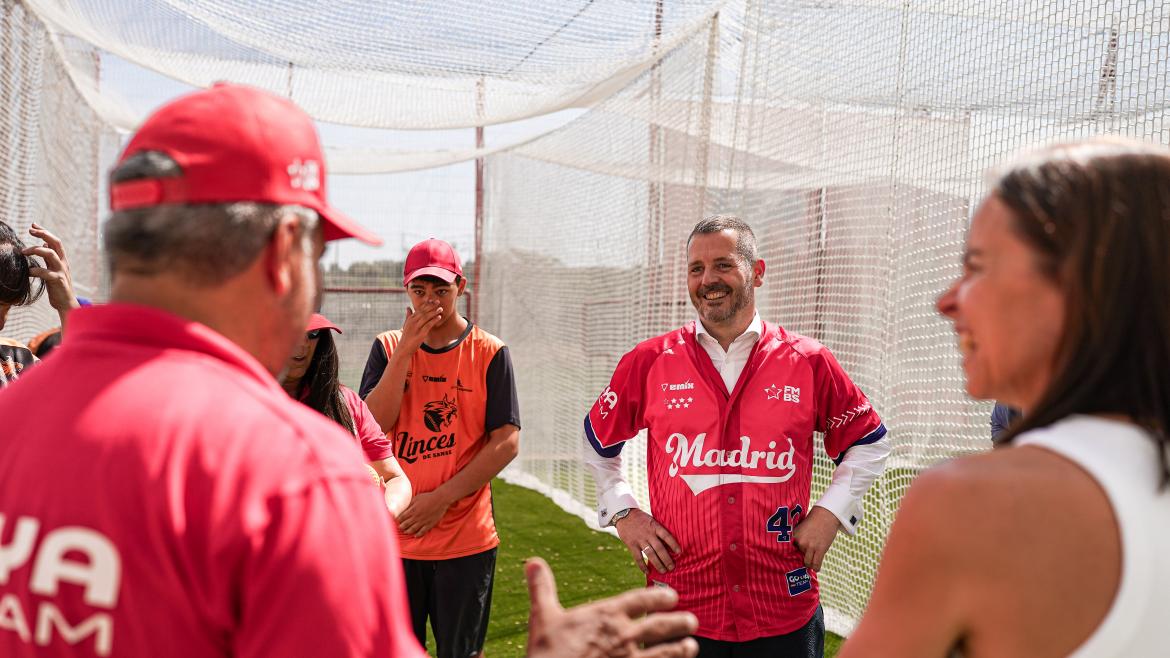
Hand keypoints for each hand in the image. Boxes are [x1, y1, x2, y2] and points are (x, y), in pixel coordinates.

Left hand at [22, 224, 79, 317]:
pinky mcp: (57, 280)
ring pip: (50, 254)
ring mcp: (61, 271)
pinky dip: (34, 270)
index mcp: (62, 260)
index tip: (33, 225)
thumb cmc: (58, 287)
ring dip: (35, 250)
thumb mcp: (54, 269)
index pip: (54, 241)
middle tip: (30, 230)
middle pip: (56, 243)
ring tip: (23, 252)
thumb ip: (49, 258)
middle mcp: (63, 263)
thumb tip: (44, 245)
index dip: (44, 231)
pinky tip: (27, 272)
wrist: (66, 303)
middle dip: (43, 234)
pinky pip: (44, 272)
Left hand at [396, 490, 451, 537]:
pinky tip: (415, 535)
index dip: (398, 520)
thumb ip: (409, 504)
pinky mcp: (429, 524)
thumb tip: (403, 508)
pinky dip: (418, 535)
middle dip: (401, 526)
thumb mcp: (416, 498)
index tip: (397, 520)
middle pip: (405, 525)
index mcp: (412, 510)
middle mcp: (416, 517)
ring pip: (412, 530)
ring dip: (407, 531)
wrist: (440, 500)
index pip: (401, 517)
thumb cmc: (428, 497)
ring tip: (405, 531)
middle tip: (400, 527)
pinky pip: (422, 532)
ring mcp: (423, 522)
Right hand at [398, 302, 442, 352]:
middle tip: (438, 301)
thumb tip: (408, 307)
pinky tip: (439, 317)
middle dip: (431, 306)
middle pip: (423, 312)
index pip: (419, 309)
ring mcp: (416, 328)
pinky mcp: (420, 334)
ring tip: (440, 308)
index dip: (426, 304)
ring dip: (434, 312)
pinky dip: (434, 320)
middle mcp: (412, 322)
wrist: (404, 348)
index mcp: (410, 319)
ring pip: (426, 317)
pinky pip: (428, 325)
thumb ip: (408, 316)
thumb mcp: (406, 325)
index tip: (432, 300)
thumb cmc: (406, 337)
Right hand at [525, 557, 698, 657]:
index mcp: (605, 615)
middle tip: (692, 621)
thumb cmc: (547, 651)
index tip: (671, 595)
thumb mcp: (542, 616)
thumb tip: (532, 562)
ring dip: (680, 648)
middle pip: (660, 626)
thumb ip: (542, 587)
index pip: (640, 599)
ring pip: (664, 652)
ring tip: (692, 645)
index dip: (659, 595)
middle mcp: (622, 635)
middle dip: (679, 622)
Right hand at [615, 509, 680, 574]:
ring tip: (663, 571)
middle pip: (659, 548)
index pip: (666, 536)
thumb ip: (658, 531)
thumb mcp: (652, 520)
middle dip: (667, 559)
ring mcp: (639, 540)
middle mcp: (648, 533)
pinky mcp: (631, 544)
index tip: (679, 552)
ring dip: (657, 564)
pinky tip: (647, 572)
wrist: (624, 514)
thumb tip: (669, 544)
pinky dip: (643, 566)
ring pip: (650, 554)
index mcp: (655, 526)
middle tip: (672, 567)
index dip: (673, 544)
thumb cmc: (641, 519)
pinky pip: (638, 557)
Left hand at [791, 506, 840, 571]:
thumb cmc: (812, 522)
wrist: (826, 515)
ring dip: (810, 565)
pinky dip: (816, 568)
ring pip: (808, 563)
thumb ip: (796, 539)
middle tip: (804, 560)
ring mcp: (810, 546)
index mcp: (794, 536)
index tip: (791, 560)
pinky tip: (816, 568)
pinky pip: (816, 564)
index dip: (791, 556)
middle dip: (802, 559)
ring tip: (811, 564)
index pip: (788, 552)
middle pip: (798, 558)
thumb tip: (793, 553)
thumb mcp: (800, 529)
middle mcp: (800, 542)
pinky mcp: (820, 549)